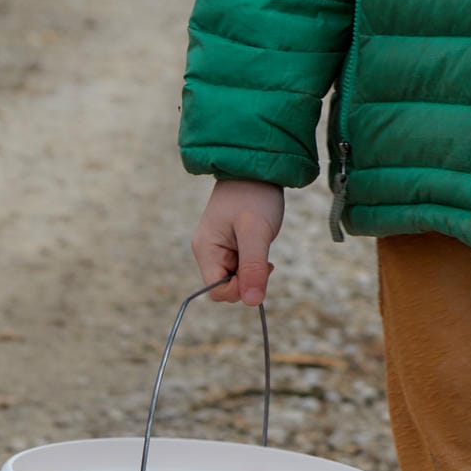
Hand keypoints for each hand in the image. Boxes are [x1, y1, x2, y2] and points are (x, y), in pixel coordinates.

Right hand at [192, 178, 284, 305]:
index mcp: (206, 250)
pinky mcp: (229, 243)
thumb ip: (253, 268)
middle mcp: (207, 252)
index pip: (217, 291)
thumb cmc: (254, 196)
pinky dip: (252, 261)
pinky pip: (240, 265)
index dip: (240, 289)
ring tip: (261, 246)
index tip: (260, 269)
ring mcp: (218, 248)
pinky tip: (260, 246)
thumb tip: (253, 303)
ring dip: (252, 270)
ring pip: (235, 277)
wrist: (255, 167)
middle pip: (225, 287)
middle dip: (247, 279)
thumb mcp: (257, 233)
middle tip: (264, 258)